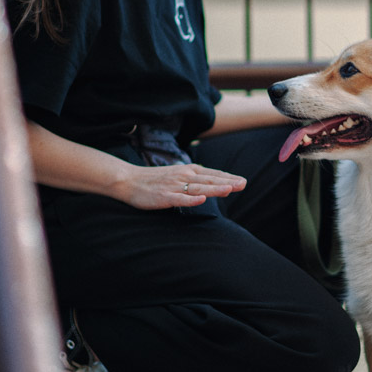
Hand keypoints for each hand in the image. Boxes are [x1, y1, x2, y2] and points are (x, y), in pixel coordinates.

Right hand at [116, 163, 246, 209]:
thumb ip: (194, 177)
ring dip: (214, 189)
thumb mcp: (177, 174)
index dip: (227, 177)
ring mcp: (174, 186)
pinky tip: (201, 200)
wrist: (128, 180)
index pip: (212, 174)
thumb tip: (212, 180)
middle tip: (243, 184)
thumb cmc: (154, 179)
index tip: (242, 181)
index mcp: (188, 171)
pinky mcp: (164, 196)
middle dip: (227, 182)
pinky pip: (179, 199)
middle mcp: (183, 176)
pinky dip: (190, 200)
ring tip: (229, 189)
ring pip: (197, 188)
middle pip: (209, 180)